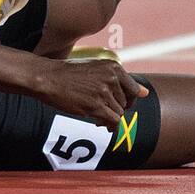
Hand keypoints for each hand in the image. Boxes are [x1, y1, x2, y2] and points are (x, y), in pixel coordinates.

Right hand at [34, 57, 148, 130]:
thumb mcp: (97, 67)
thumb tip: (146, 93)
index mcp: (114, 67)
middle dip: (116, 108)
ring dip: (110, 117)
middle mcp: (111, 78)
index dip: (128, 99)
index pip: (134, 89)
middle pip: (125, 102)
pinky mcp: (95, 106)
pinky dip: (111, 127)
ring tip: (97, 115)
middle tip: (102, 109)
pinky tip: (103, 126)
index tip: (120, 103)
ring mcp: (104, 92)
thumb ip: (120, 80)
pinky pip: (113, 121)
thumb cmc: (70, 73)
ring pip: (119, 113)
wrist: (48, 77)